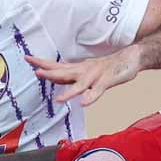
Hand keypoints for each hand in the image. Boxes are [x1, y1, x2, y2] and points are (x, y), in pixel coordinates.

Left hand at [26, 49, 143, 108]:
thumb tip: (58, 76)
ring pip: (79, 84)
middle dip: (50, 72)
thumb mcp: (88, 70)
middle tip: (35, 70)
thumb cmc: (110, 66)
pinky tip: (84, 103)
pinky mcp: (107, 81)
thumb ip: (74, 74)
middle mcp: (84, 71)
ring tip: (59, 99)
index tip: (28, 58)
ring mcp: (95, 76)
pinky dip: (91, 97)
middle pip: (64, 72)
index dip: (43, 63)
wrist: (132, 57)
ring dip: (69, 90)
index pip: (57, 65)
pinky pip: (97, 91)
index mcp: (79, 68)